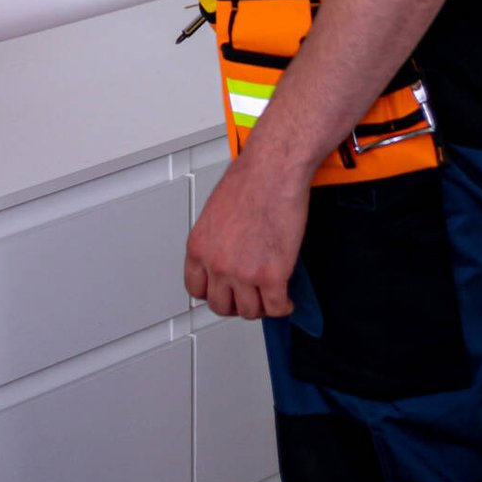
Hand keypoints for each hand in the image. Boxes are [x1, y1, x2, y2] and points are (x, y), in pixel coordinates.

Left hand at [184, 145, 308, 321]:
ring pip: (249, 311)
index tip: (223, 291)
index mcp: (199, 247)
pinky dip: (283, 307)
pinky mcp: (273, 276)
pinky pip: (276, 308)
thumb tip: (226, 255)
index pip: (196, 289)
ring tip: (269, 296)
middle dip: (236, 302)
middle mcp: (217, 264)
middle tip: (248, 295)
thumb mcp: (215, 212)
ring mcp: (244, 273)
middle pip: (221, 305)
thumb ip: (216, 240)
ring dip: (261, 306)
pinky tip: (286, 299)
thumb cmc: (249, 180)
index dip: (212, 292)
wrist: (273, 170)